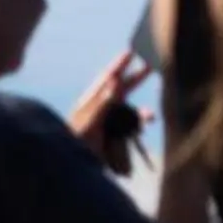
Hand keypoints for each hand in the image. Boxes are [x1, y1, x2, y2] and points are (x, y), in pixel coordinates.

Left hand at [68, 50, 150, 164]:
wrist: (71, 169)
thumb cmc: (75, 145)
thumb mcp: (89, 123)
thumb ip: (103, 103)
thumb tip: (115, 80)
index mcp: (91, 103)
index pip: (107, 79)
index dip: (119, 65)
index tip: (131, 52)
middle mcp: (101, 110)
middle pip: (122, 90)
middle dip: (136, 78)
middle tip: (151, 64)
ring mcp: (108, 123)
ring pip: (129, 111)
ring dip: (141, 112)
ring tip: (150, 116)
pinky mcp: (114, 137)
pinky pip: (131, 127)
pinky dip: (140, 125)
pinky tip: (146, 128)